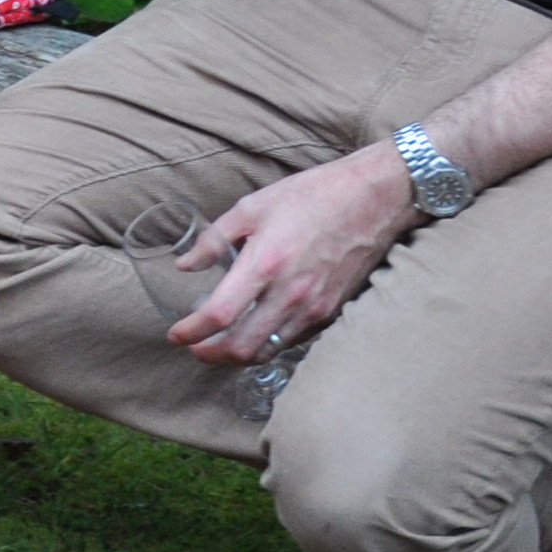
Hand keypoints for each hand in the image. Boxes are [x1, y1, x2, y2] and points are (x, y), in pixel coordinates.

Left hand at [167, 142, 423, 363]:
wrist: (375, 198)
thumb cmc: (313, 196)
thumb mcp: (254, 207)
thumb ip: (215, 240)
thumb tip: (186, 265)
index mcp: (265, 263)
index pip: (220, 314)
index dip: (191, 331)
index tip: (175, 335)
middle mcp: (290, 293)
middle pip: (242, 347)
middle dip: (210, 354)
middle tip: (194, 348)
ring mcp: (314, 306)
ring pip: (268, 350)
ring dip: (238, 355)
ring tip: (220, 346)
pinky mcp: (332, 311)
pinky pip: (292, 340)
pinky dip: (268, 344)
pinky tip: (257, 333)